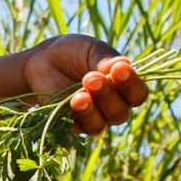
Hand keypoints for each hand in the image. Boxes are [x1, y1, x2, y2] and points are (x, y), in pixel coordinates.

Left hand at [24, 35, 149, 135]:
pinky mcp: (68, 125)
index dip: (131, 85)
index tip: (120, 69)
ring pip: (99, 124)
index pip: (138, 95)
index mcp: (123, 89)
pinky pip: (74, 130)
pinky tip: (71, 104)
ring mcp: (90, 119)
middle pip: (120, 113)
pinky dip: (73, 119)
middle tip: (92, 78)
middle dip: (107, 95)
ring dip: (91, 109)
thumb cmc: (73, 53)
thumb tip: (125, 64)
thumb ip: (106, 60)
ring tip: (80, 95)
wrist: (42, 59)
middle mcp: (111, 108)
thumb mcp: (91, 50)